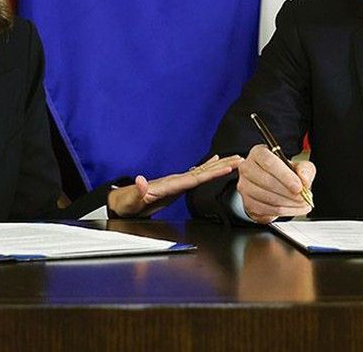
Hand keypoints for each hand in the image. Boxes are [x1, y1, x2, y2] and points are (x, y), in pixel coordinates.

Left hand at [107, 154, 242, 217]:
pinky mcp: (176, 186)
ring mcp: (176, 182)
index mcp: (169, 185)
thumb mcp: (131, 200)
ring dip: (219, 166)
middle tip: (240, 159)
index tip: (227, 167)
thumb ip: (138, 191)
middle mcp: (175, 181)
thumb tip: (141, 180)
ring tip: (235, 160)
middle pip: (203, 172)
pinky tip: (215, 165)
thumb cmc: (127, 203)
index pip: (195, 178)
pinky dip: (208, 169)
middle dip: (222, 166)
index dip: (212, 172)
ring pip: (202, 172)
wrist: (122, 202)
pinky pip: (197, 176)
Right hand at [236, 144, 314, 223]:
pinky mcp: (247, 202)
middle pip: (267, 181)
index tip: (299, 187)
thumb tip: (304, 178)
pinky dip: (285, 211)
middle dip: (289, 192)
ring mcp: (245, 186)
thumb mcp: (298, 166)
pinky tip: (295, 209)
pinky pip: (267, 209)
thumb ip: (304, 169)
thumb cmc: (284, 173)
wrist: (272, 187)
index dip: (285, 175)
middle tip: (304, 197)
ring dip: (288, 203)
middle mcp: (248, 167)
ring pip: (268, 197)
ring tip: (302, 204)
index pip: (269, 162)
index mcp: (259, 153)